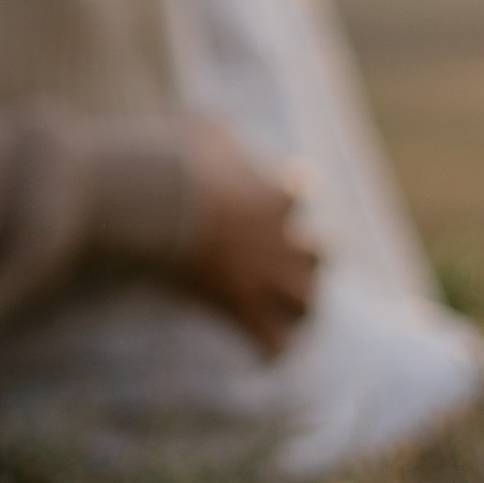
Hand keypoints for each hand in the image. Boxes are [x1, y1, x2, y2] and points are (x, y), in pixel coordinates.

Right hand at [178, 118, 319, 353]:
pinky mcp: (242, 308)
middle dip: (308, 259)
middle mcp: (283, 238)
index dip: (291, 195)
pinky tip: (263, 357)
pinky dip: (271, 351)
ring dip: (299, 308)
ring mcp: (266, 277)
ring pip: (307, 303)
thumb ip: (219, 132)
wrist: (160, 203)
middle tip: (286, 263)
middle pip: (322, 254)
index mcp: (277, 194)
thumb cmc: (178, 161)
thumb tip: (212, 124)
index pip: (302, 191)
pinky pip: (272, 343)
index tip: (284, 194)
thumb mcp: (204, 129)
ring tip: (287, 317)